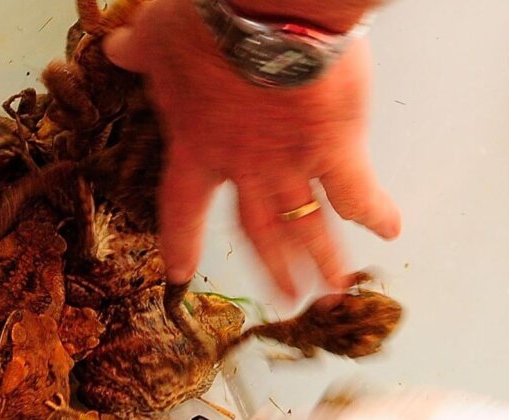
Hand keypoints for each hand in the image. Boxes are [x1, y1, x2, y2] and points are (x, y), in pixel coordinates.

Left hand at [104, 0, 399, 298]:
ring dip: (321, 260)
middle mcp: (244, 169)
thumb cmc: (212, 21)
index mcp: (197, 148)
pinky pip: (356, 190)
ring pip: (306, 224)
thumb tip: (118, 48)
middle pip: (258, 231)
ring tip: (334, 292)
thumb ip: (142, 50)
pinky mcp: (336, 145)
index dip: (180, 241)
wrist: (268, 11)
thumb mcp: (160, 35)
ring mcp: (291, 163)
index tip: (179, 273)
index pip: (182, 208)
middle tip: (286, 302)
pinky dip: (373, 211)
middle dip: (273, 269)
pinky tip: (390, 231)